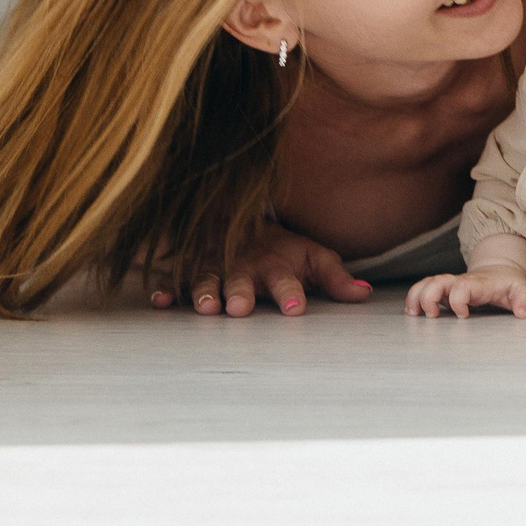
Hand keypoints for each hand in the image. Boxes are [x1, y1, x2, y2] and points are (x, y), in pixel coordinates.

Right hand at [148, 223, 371, 317]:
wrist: (242, 218)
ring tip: (207, 308)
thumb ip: (336, 278)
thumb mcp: (315, 258)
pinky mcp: (190, 272)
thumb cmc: (284, 249)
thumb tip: (365, 294)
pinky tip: (160, 302)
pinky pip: (173, 282)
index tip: (295, 306)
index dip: (291, 292)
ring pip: (206, 281)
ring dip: (205, 294)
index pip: (286, 279)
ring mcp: (214, 269)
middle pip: (241, 281)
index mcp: (276, 264)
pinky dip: (166, 291)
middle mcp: (243, 267)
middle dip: (240, 293)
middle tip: (240, 308)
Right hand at [404, 265, 525, 320]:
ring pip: (426, 284)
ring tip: (414, 314)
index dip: (458, 300)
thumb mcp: (522, 290)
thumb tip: (522, 312)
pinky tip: (412, 312)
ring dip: (416, 297)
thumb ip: (525, 299)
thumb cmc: (509, 285)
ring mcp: (450, 285)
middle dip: (429, 297)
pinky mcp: (443, 290)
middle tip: (432, 316)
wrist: (500, 272)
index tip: (463, 316)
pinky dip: (413, 298)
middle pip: (438, 281)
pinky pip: (422, 289)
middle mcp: (460, 281)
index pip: (463, 286)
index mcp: (479, 283)